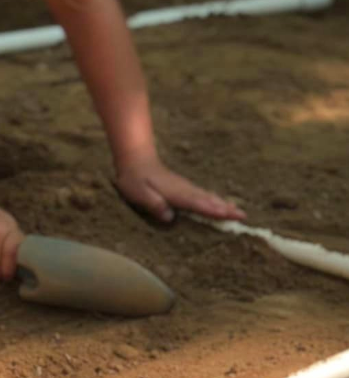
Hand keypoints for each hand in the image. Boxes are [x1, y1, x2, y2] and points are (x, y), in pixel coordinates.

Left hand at [115, 154, 245, 223]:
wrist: (135, 160)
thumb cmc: (134, 179)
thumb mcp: (138, 193)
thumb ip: (153, 204)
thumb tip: (169, 217)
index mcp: (175, 193)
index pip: (198, 204)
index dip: (214, 211)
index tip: (231, 215)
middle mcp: (184, 190)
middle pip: (208, 201)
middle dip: (226, 209)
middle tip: (244, 217)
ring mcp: (185, 188)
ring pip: (208, 197)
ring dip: (223, 205)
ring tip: (239, 212)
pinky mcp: (184, 188)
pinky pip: (203, 195)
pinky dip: (215, 200)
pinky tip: (222, 204)